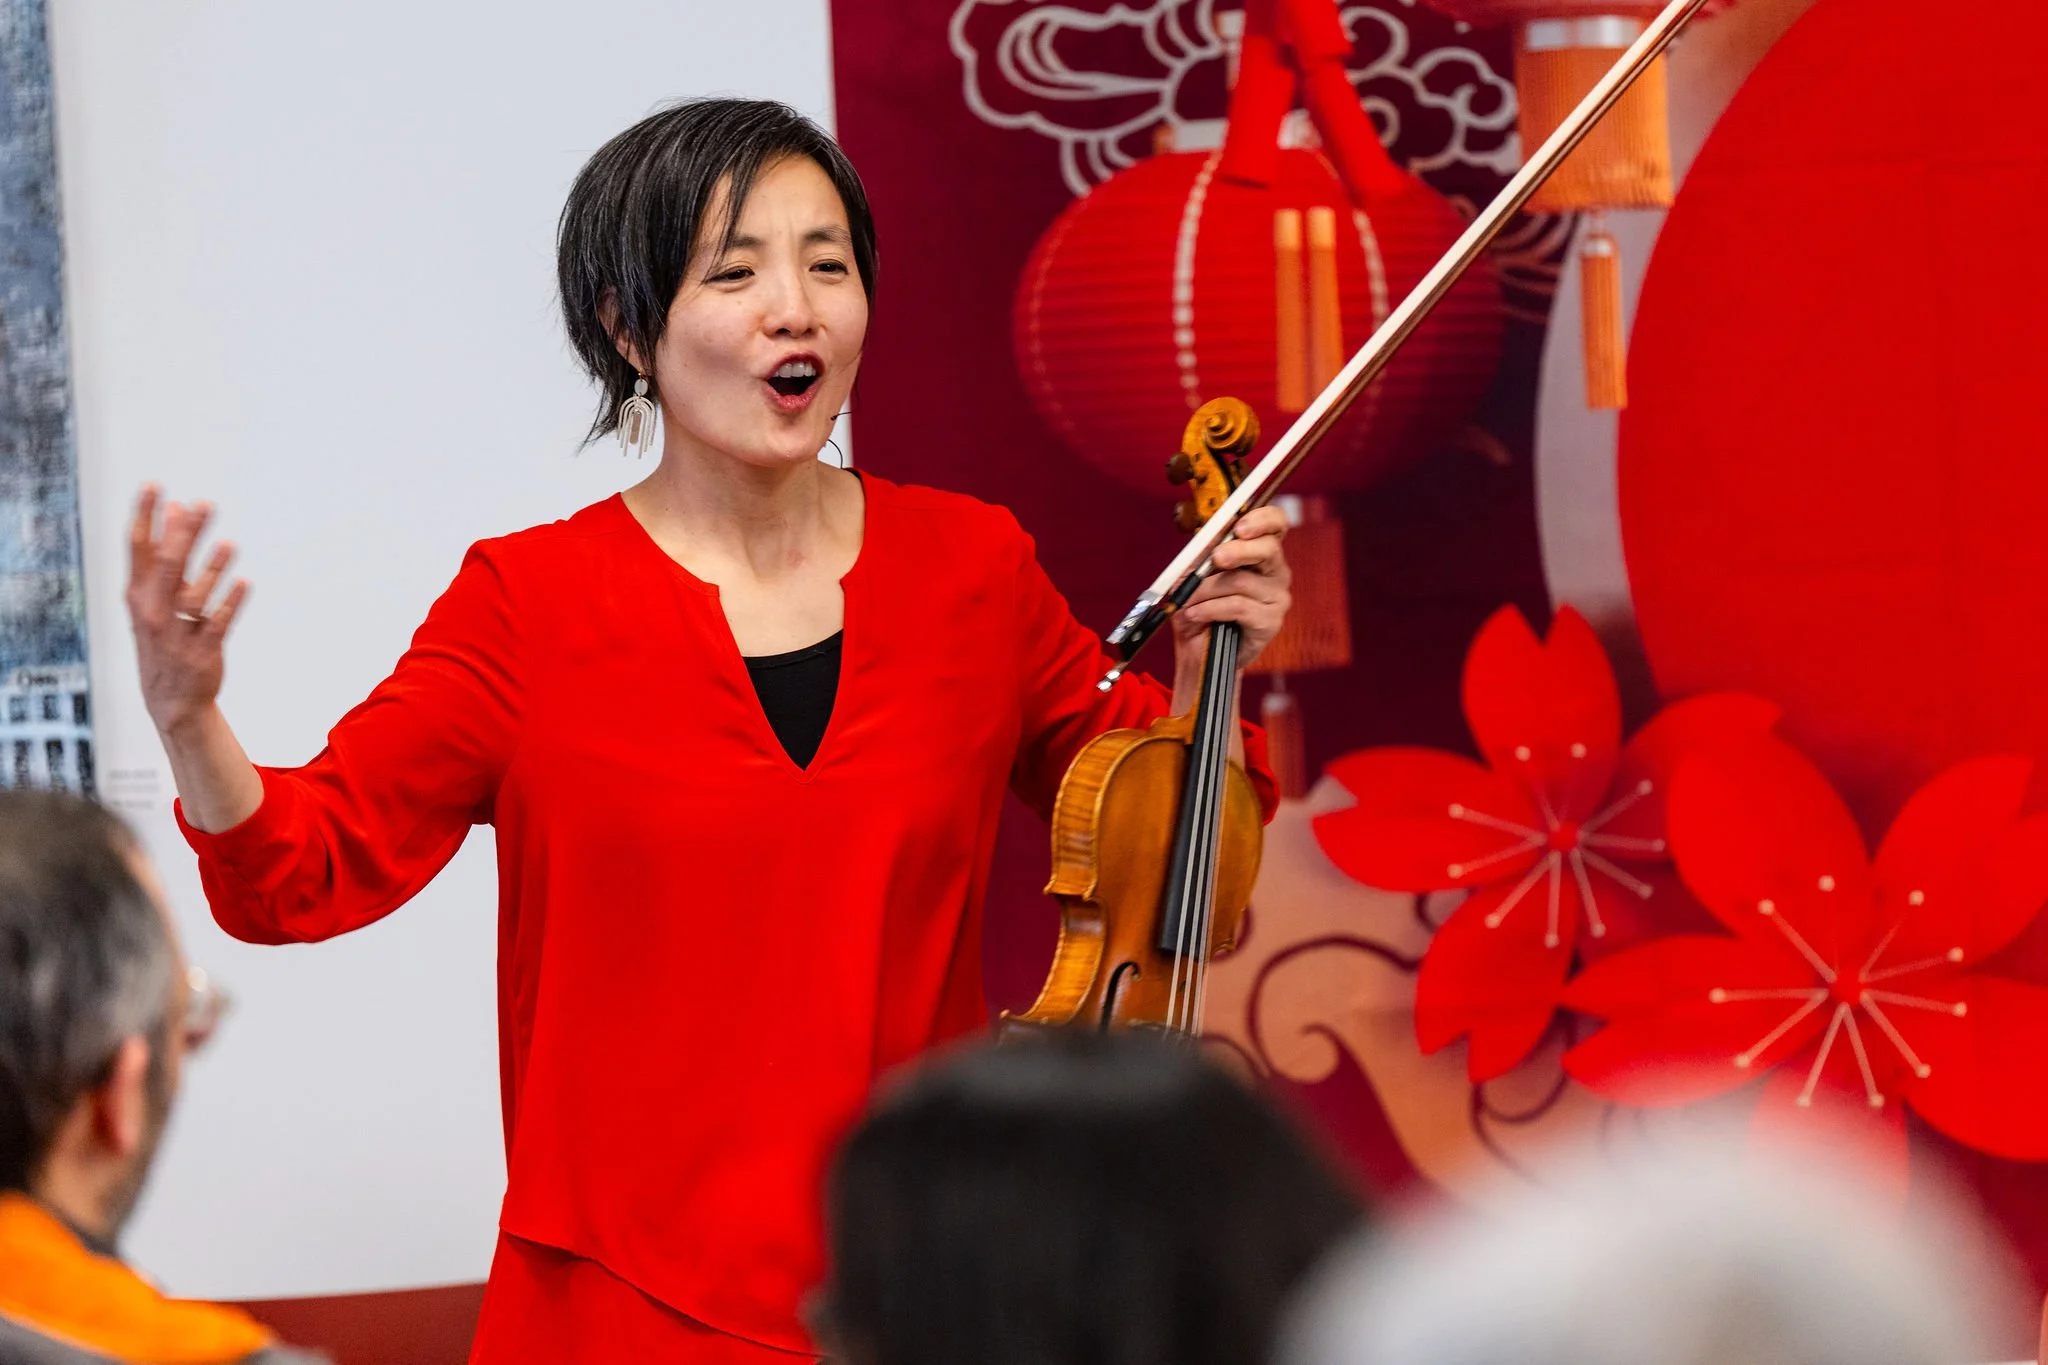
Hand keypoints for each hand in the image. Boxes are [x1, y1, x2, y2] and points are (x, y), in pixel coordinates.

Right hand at [127, 486, 249, 735]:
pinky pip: (217, 624)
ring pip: (193, 595)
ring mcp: (177, 632)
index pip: (138, 549)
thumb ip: (164, 554)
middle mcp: (154, 611)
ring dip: (212, 569)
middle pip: (168, 566)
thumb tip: (176, 508)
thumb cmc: (163, 637)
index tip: (154, 486)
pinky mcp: (202, 651)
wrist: (170, 699)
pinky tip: (245, 583)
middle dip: (184, 534)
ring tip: (229, 544)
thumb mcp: (153, 598)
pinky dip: (230, 603)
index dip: (145, 517)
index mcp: (138, 594)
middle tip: (204, 505)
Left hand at [1170, 504, 1291, 678]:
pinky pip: (1239, 607)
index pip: (1276, 524)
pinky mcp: (1271, 622)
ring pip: (1241, 581)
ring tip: (1185, 600)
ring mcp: (1277, 597)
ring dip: (1205, 589)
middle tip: (1217, 557)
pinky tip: (1195, 614)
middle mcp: (1275, 572)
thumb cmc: (1200, 609)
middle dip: (1239, 550)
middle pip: (1268, 549)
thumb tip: (1203, 540)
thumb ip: (1204, 555)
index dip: (1263, 519)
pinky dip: (1210, 609)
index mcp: (1261, 552)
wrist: (1200, 651)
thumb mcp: (1196, 577)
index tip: (1239, 525)